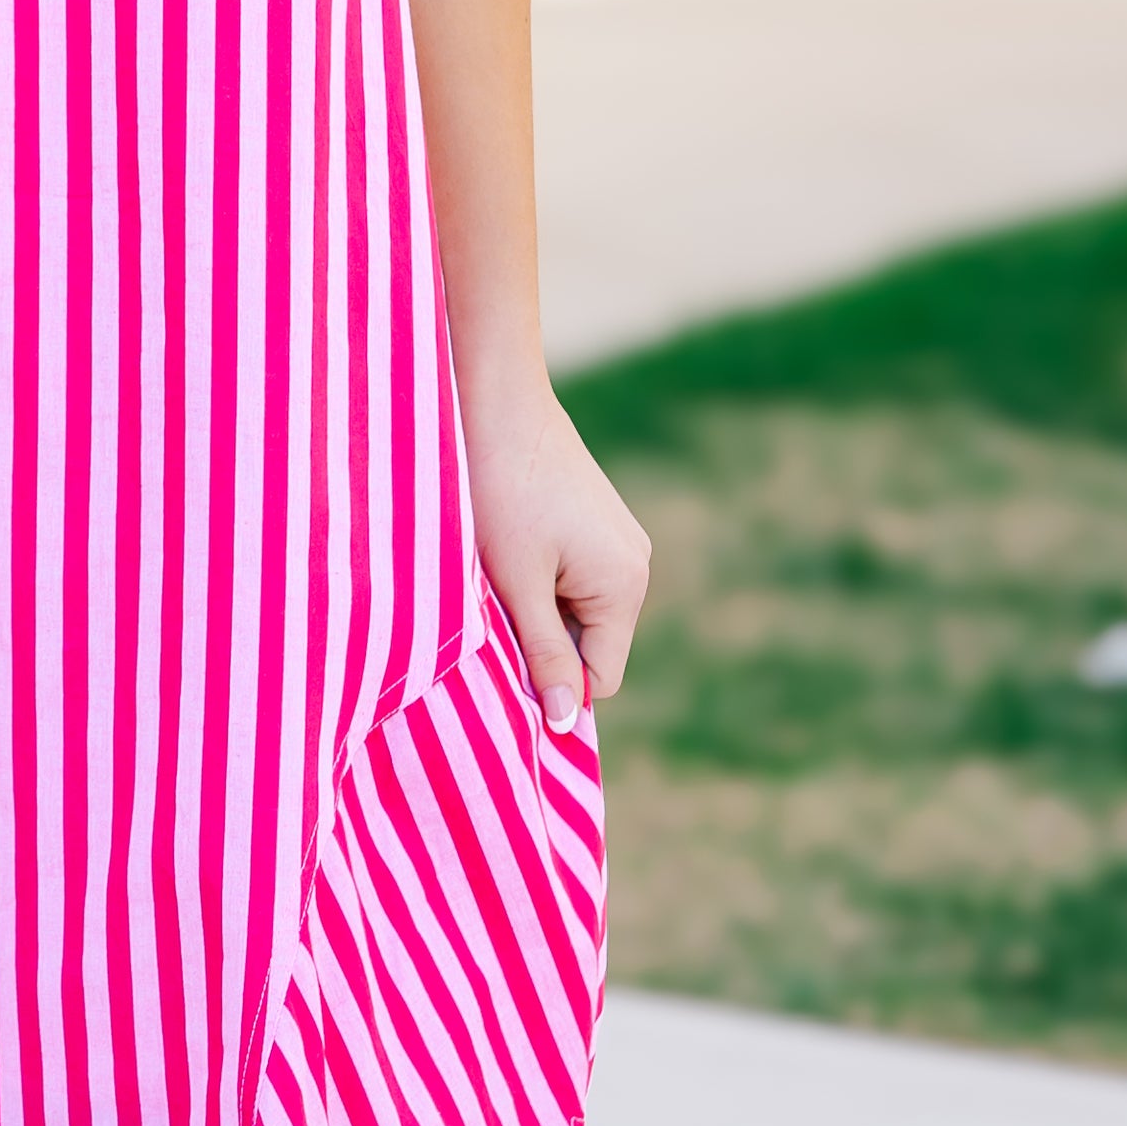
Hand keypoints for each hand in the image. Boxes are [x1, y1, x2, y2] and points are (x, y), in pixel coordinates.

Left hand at [466, 375, 650, 732]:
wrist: (496, 402)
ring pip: (574, 612)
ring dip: (534, 610)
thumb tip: (568, 723)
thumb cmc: (500, 491)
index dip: (553, 686)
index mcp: (625, 585)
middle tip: (491, 612)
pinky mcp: (596, 523)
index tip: (502, 671)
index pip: (599, 677)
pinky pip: (570, 578)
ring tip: (496, 572)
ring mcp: (619, 541)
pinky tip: (506, 549)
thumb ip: (543, 654)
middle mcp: (635, 565)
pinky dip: (537, 580)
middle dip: (541, 644)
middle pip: (588, 645)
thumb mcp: (516, 585)